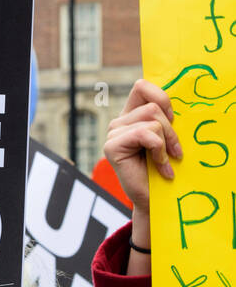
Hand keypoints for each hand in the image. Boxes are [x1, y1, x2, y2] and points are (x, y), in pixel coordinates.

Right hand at [104, 79, 181, 218]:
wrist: (155, 200)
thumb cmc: (163, 169)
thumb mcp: (167, 137)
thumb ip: (164, 118)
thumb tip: (174, 105)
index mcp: (131, 115)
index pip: (142, 86)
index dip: (162, 98)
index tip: (173, 120)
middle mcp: (119, 122)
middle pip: (153, 106)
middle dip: (171, 130)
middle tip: (175, 152)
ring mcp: (113, 133)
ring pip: (151, 121)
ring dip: (165, 143)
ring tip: (165, 161)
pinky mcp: (112, 146)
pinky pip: (145, 135)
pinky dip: (158, 151)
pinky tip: (160, 167)